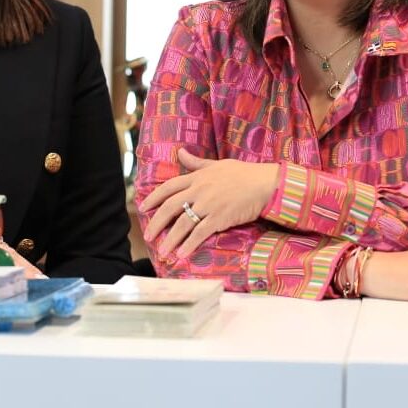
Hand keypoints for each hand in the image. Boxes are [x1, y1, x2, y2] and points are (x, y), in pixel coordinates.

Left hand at [139, 149, 277, 256]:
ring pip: (182, 224)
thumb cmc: (243, 173)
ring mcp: (208, 205)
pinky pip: (199, 233)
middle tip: (148, 235)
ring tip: (162, 251)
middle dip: (156, 223)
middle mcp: (199, 190)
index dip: (153, 198)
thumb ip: (197, 163)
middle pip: (170, 207)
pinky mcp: (219, 218)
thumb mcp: (218, 164)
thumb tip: (181, 153)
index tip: (143, 208)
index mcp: (197, 177)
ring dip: (170, 239)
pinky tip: (181, 254)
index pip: (168, 187)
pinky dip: (189, 244)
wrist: (264, 183)